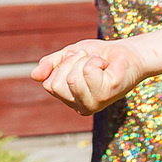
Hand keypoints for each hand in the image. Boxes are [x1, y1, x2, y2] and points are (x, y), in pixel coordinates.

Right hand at [32, 38, 150, 115]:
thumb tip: (34, 76)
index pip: (49, 84)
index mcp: (70, 100)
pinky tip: (105, 66)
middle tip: (87, 58)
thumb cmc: (99, 56)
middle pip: (58, 84)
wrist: (127, 53)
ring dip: (84, 60)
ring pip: (72, 79)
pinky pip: (89, 71)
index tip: (76, 58)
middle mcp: (81, 107)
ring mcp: (95, 104)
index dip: (61, 65)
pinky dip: (95, 60)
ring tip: (97, 62)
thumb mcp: (69, 55)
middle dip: (71, 62)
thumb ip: (50, 65)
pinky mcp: (108, 94)